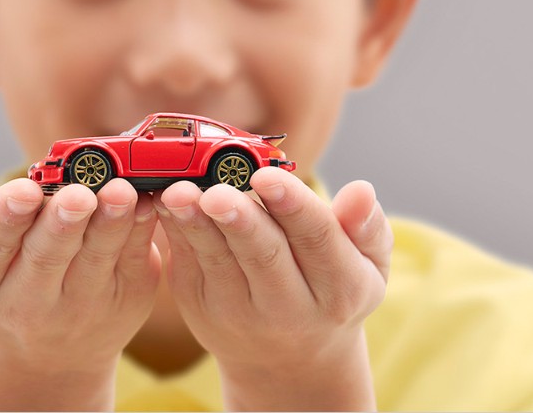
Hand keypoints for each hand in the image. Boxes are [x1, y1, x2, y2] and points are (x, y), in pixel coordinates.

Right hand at [0, 160, 160, 409]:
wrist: (41, 355)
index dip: (6, 217)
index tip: (24, 190)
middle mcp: (24, 307)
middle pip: (45, 256)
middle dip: (63, 222)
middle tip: (78, 192)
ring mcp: (79, 309)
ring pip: (96, 261)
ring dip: (111, 224)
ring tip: (121, 192)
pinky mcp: (124, 302)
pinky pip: (135, 261)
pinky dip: (142, 230)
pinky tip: (148, 199)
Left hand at [153, 168, 391, 410]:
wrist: (293, 357)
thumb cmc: (334, 289)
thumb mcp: (368, 265)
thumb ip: (367, 228)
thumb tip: (362, 191)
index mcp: (340, 290)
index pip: (317, 240)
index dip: (292, 206)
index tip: (269, 175)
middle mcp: (290, 309)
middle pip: (263, 256)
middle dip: (239, 221)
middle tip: (216, 192)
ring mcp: (240, 313)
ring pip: (217, 262)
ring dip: (195, 225)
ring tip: (179, 193)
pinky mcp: (202, 309)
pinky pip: (188, 265)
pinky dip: (175, 232)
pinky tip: (165, 201)